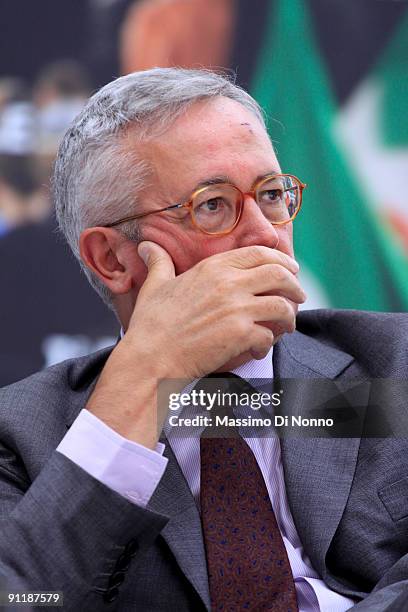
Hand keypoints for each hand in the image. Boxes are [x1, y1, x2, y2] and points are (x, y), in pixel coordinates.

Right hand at [87, 241, 305, 446]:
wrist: (151, 357)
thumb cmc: (151, 324)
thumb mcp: (154, 286)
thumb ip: (159, 263)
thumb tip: (147, 246)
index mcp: (213, 267)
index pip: (259, 253)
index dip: (280, 260)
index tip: (290, 269)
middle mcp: (229, 283)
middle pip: (279, 274)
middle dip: (295, 285)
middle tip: (299, 295)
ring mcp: (237, 309)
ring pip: (282, 305)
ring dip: (289, 316)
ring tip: (288, 325)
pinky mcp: (240, 335)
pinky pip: (269, 335)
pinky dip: (269, 343)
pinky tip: (261, 348)